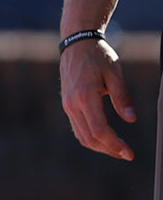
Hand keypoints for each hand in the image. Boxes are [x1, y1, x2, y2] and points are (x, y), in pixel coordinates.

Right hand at [60, 37, 136, 160]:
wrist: (76, 45)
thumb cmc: (98, 57)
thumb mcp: (115, 74)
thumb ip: (122, 98)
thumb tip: (131, 119)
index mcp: (85, 97)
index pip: (99, 130)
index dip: (114, 144)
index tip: (128, 152)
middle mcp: (72, 105)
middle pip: (89, 138)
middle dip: (108, 149)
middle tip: (126, 154)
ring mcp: (67, 106)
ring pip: (82, 136)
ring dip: (99, 146)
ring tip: (117, 149)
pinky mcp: (67, 105)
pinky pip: (78, 128)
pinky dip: (91, 138)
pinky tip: (104, 138)